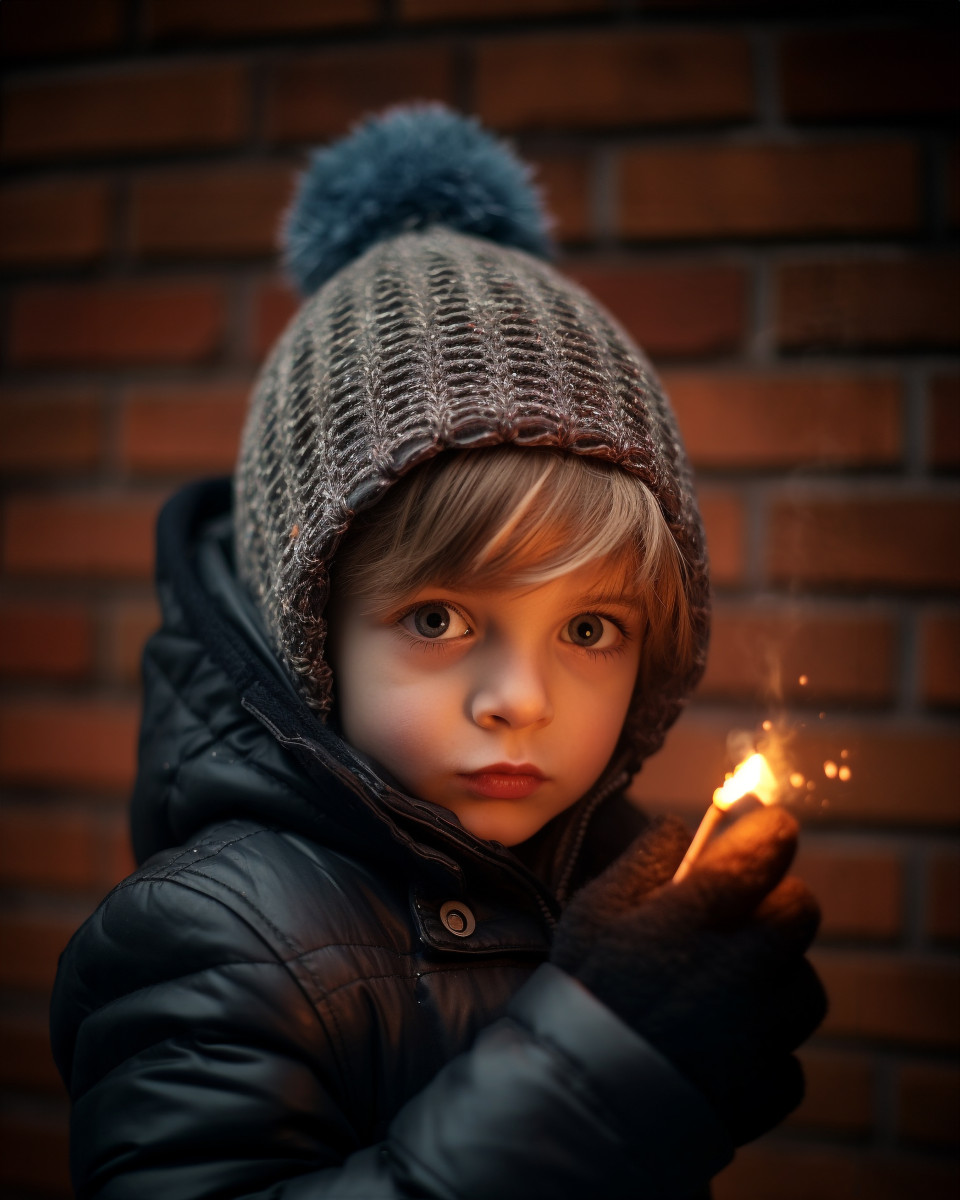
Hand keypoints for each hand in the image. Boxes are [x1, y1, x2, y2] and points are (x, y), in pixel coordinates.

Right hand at [553, 807, 826, 1144]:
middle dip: (776, 902)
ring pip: (804, 985)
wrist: (580, 1099)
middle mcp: (743, 968)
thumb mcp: (596, 909)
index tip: (762, 829)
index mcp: (699, 915)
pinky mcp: (770, 1085)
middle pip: (801, 910)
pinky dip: (765, 1048)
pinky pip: (790, 1053)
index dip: (768, 831)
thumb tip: (681, 825)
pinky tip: (719, 1046)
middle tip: (738, 917)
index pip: (769, 846)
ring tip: (723, 989)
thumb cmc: (584, 991)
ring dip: (775, 979)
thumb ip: (645, 858)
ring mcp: (762, 1030)